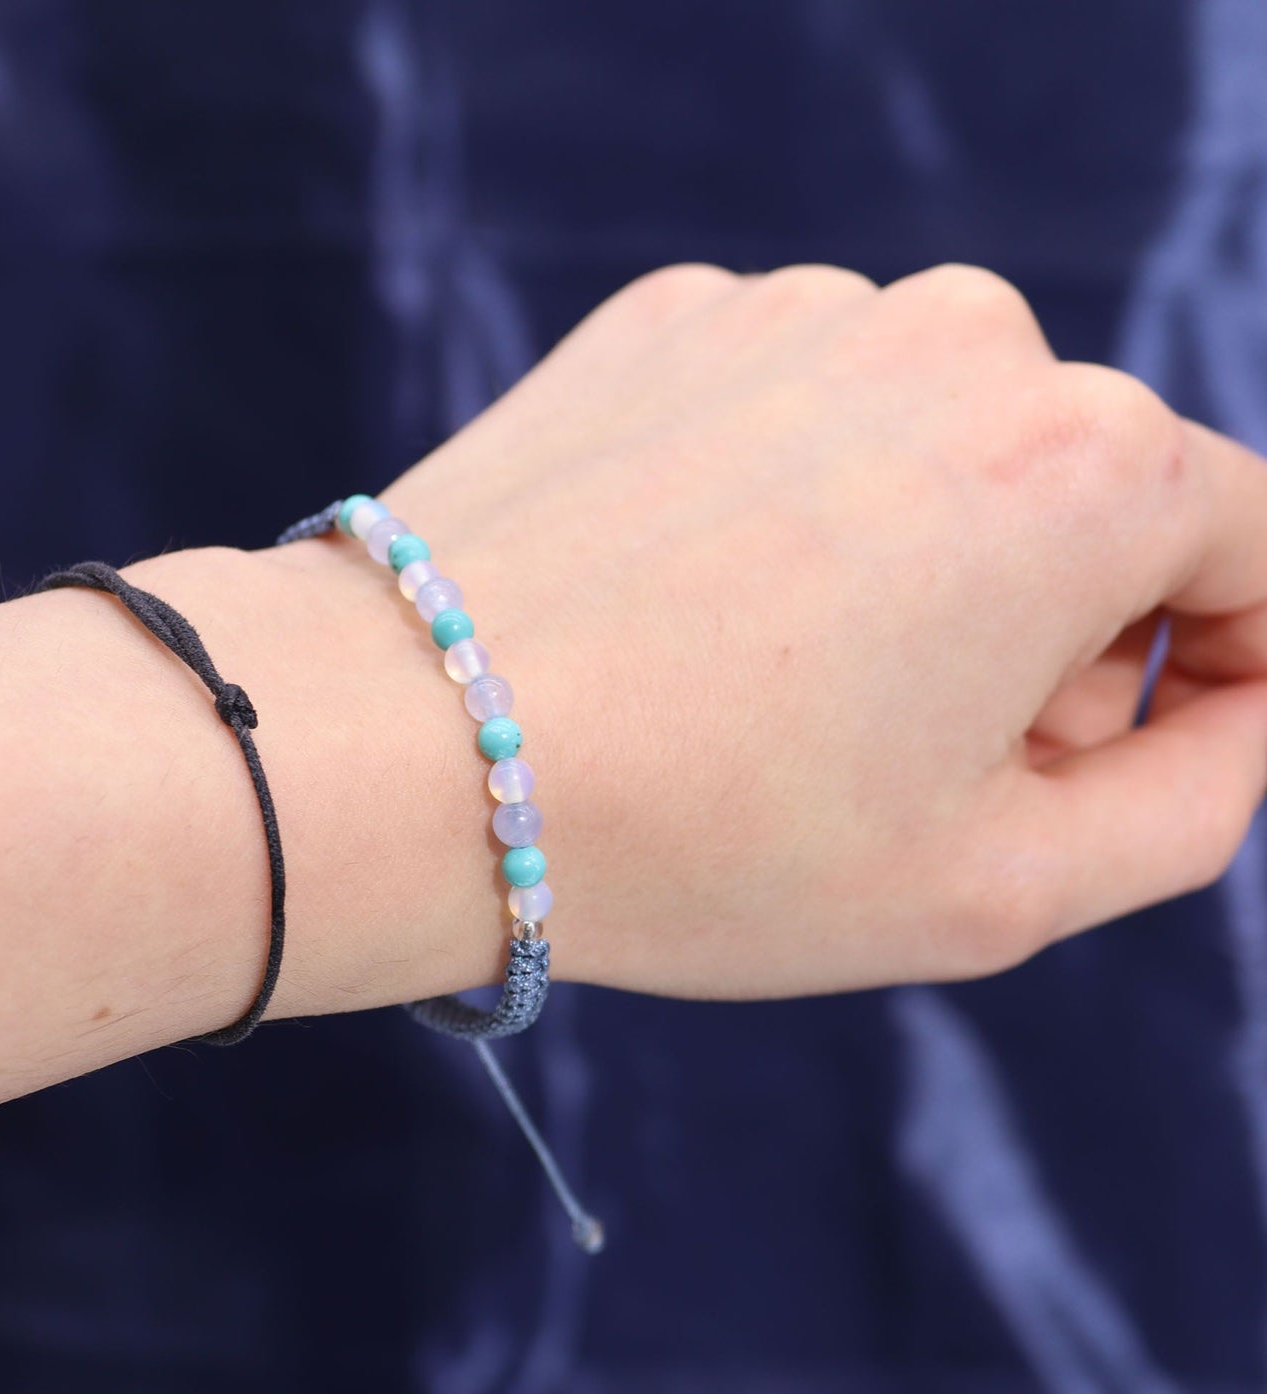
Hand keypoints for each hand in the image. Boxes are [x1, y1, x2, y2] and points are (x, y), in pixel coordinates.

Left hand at [266, 262, 1266, 1002]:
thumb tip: (1235, 702)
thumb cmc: (705, 835)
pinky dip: (787, 505)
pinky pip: (797, 416)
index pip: (1251, 544)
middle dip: (1050, 634)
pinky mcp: (677, 316)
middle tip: (910, 762)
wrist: (409, 744)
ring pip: (937, 448)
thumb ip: (1195, 797)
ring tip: (778, 689)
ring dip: (914, 564)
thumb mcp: (1002, 887)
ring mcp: (802, 309)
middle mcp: (959, 341)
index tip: (1109, 752)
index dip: (1221, 668)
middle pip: (1090, 495)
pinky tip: (692, 604)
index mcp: (1083, 467)